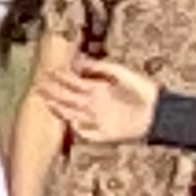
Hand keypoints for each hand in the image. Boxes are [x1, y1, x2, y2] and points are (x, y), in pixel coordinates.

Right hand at [42, 53, 160, 146]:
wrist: (158, 113)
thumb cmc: (142, 91)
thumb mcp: (120, 73)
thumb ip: (100, 67)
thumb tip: (80, 61)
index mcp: (97, 90)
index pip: (72, 83)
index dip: (59, 77)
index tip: (47, 71)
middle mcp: (93, 105)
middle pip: (68, 97)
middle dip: (52, 91)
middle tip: (37, 85)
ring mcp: (96, 119)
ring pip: (72, 112)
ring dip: (58, 106)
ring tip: (44, 98)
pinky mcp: (102, 135)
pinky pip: (84, 131)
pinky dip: (75, 126)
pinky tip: (66, 119)